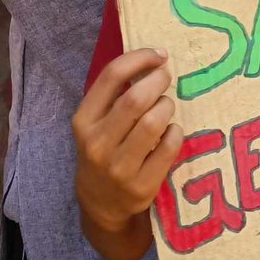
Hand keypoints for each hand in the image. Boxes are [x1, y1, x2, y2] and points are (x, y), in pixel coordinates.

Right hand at [71, 48, 182, 259]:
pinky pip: (169, 146)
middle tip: (167, 77)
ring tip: (167, 105)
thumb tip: (151, 58)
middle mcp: (97, 144)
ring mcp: (119, 167)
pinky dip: (176, 132)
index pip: (111, 76)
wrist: (101, 204)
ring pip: (154, 122)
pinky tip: (172, 131)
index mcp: (83, 121)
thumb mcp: (95, 123)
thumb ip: (113, 95)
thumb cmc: (104, 150)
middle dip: (158, 81)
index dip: (139, 58)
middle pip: (136, 99)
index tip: (159, 55)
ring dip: (167, 106)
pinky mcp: (141, 185)